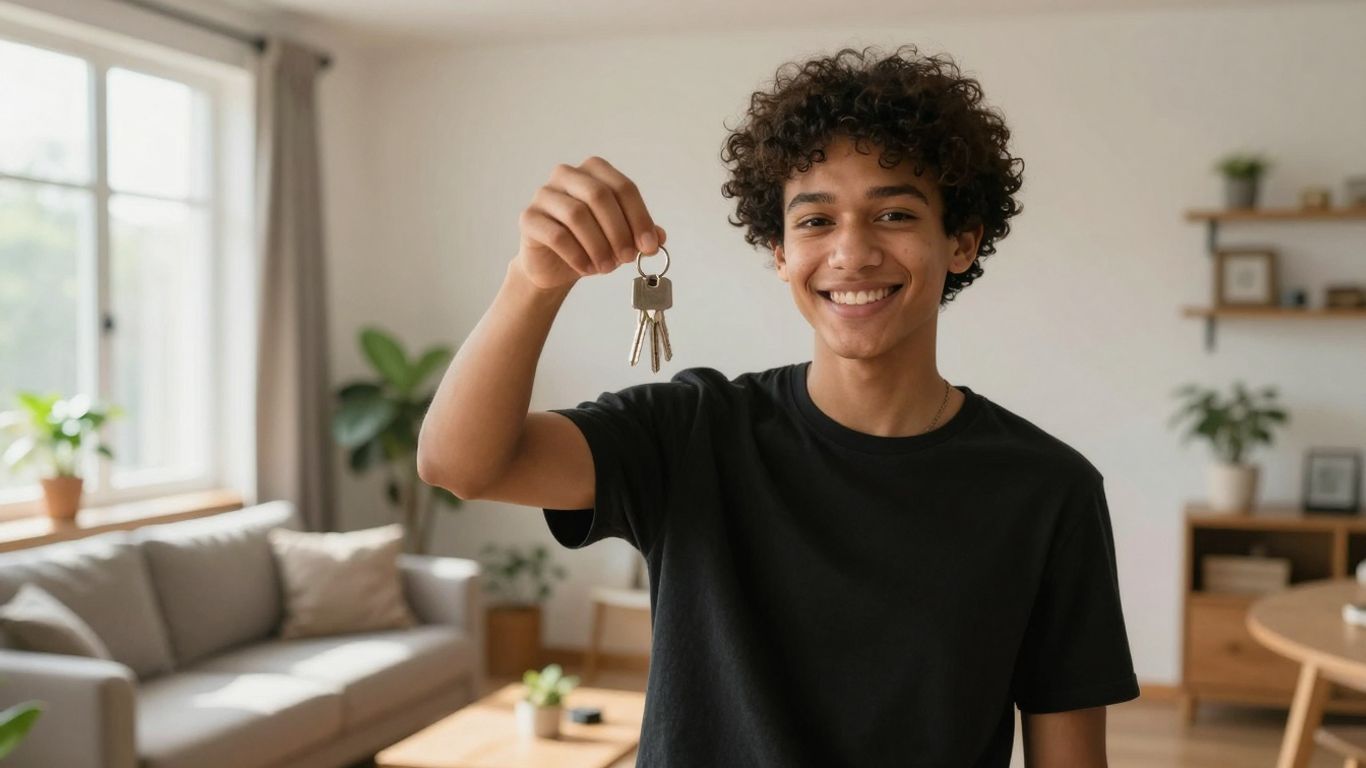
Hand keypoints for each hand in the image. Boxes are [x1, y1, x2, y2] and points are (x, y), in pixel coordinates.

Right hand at [514, 156, 666, 290]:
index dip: (640, 218)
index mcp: (594, 171)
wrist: (554, 267)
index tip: (649, 246)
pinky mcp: (528, 218)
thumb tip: (660, 237)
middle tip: (627, 258)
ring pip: (577, 214)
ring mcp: (544, 194)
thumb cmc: (590, 245)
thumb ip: (641, 234)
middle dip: (619, 230)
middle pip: (599, 195)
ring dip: (598, 245)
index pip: (623, 187)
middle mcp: (567, 175)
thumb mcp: (622, 239)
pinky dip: (577, 255)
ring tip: (607, 268)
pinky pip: (556, 235)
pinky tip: (586, 268)